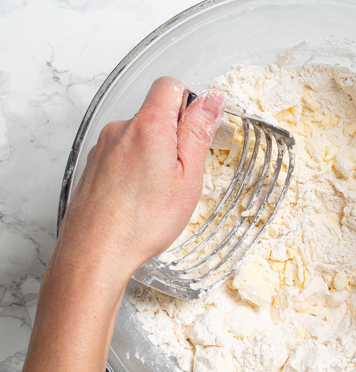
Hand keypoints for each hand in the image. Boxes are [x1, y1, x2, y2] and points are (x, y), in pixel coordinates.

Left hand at [57, 77, 224, 277]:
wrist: (95, 251)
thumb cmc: (143, 221)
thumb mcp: (188, 177)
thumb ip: (198, 132)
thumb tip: (211, 100)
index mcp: (148, 126)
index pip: (169, 86)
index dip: (188, 103)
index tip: (195, 132)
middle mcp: (120, 129)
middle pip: (154, 113)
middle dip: (173, 137)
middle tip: (179, 175)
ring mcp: (103, 147)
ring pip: (139, 137)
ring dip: (154, 155)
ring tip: (158, 192)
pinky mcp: (94, 165)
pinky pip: (123, 155)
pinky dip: (135, 169)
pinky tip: (139, 198)